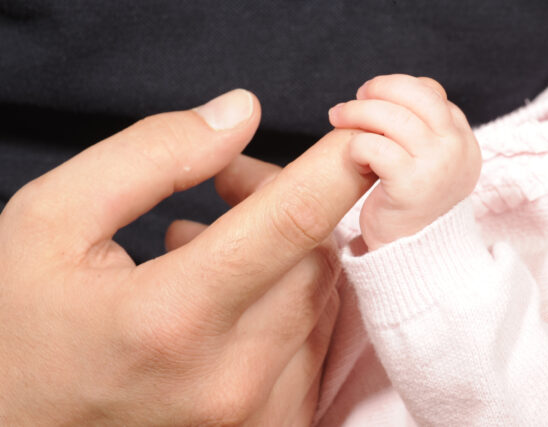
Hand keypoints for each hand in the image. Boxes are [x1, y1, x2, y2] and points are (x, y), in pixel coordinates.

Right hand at [0, 89, 374, 424]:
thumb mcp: (53, 220)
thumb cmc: (22, 327)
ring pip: (320, 299)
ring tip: (217, 239)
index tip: (364, 131)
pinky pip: (313, 343)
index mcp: (172, 318)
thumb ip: (153, 156)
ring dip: (288, 250)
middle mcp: (228, 379)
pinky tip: (233, 293)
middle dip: (288, 201)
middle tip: (230, 184)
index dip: (338, 166)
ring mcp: (253, 414)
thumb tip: (240, 115)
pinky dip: (288, 299)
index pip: (290, 222)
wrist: (20, 423)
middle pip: (313, 258)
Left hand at [328, 75, 481, 249]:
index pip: (430, 93)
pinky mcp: (410, 184)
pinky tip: (353, 157)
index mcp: (462, 139)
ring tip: (337, 117)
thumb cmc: (411, 201)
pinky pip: (374, 146)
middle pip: (413, 96)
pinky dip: (356, 146)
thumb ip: (420, 128)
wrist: (414, 253)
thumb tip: (388, 91)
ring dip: (356, 113)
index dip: (396, 88)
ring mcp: (436, 165)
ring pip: (391, 118)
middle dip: (377, 90)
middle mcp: (456, 149)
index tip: (372, 94)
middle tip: (352, 100)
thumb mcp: (428, 160)